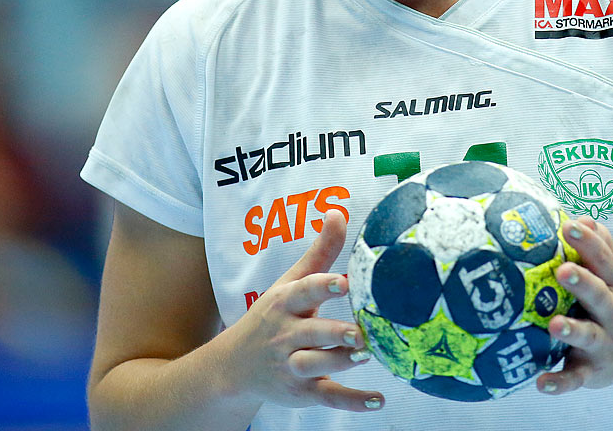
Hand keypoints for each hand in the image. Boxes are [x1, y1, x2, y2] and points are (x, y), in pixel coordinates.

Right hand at [221, 208, 384, 412]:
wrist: (234, 366)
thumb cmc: (272, 317)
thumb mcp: (290, 283)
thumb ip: (320, 252)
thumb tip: (338, 211)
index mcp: (285, 303)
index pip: (304, 292)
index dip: (323, 287)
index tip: (344, 283)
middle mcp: (285, 335)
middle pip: (310, 333)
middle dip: (334, 333)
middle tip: (360, 332)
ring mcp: (292, 365)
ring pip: (315, 365)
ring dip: (341, 362)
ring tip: (368, 354)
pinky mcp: (302, 392)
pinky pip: (328, 398)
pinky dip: (353, 402)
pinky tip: (378, 400)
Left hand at [537, 217, 612, 395]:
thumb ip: (602, 245)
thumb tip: (582, 217)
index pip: (603, 259)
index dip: (587, 242)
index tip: (569, 225)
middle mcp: (612, 312)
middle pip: (598, 295)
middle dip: (582, 283)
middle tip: (563, 270)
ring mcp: (604, 342)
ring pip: (588, 336)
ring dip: (571, 330)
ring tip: (553, 325)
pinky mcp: (593, 371)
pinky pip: (576, 377)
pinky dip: (560, 382)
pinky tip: (540, 383)